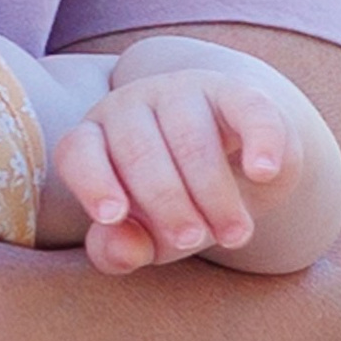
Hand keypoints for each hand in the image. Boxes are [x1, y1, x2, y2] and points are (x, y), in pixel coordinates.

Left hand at [54, 73, 301, 274]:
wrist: (233, 158)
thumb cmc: (174, 201)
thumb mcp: (145, 234)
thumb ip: (121, 250)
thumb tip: (123, 249)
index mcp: (96, 138)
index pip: (78, 152)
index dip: (92, 182)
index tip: (114, 215)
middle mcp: (131, 106)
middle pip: (140, 152)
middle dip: (169, 204)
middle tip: (193, 241)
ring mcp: (181, 90)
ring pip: (190, 138)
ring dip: (214, 193)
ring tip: (234, 234)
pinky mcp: (234, 90)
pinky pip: (247, 110)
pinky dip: (258, 141)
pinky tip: (262, 172)